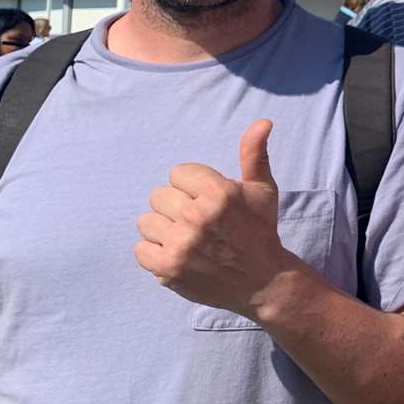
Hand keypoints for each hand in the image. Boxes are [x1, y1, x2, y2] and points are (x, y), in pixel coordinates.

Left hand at [133, 120, 298, 316]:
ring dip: (163, 230)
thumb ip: (254, 154)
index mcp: (219, 192)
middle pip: (158, 196)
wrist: (263, 282)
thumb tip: (262, 121)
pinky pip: (140, 249)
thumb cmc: (259, 231)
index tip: (209, 202)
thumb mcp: (263, 190)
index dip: (192, 187)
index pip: (177, 173)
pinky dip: (154, 253)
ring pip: (146, 221)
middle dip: (176, 207)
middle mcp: (198, 216)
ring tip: (187, 240)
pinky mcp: (168, 269)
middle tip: (198, 224)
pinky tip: (177, 255)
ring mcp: (181, 244)